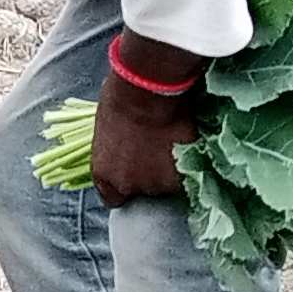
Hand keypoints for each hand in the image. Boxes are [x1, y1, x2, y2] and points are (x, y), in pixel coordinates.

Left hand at [88, 67, 206, 206]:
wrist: (147, 94)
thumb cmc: (120, 99)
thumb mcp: (108, 132)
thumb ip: (116, 153)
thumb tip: (126, 151)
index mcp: (103, 175)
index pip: (114, 197)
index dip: (127, 184)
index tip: (136, 173)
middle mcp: (127, 186)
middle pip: (145, 190)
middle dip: (151, 175)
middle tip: (157, 151)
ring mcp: (155, 185)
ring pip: (168, 185)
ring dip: (171, 170)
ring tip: (174, 145)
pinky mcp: (180, 179)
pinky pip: (188, 177)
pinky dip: (189, 164)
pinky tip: (187, 144)